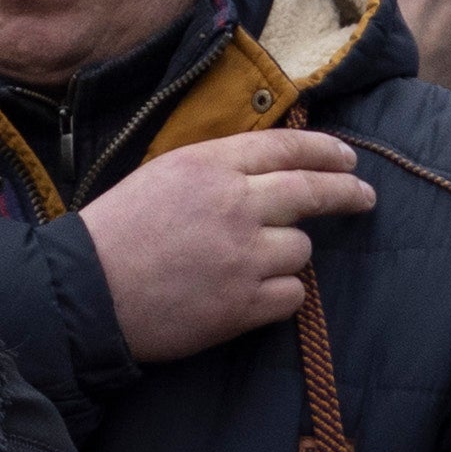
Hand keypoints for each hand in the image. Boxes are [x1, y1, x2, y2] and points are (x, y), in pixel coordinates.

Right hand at [77, 125, 366, 360]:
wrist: (87, 292)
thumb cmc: (116, 233)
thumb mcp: (162, 175)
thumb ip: (216, 170)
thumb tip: (267, 170)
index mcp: (211, 165)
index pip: (287, 148)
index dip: (326, 152)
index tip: (348, 159)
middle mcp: (236, 205)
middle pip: (313, 192)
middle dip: (347, 192)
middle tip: (364, 197)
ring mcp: (244, 256)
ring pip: (301, 250)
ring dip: (287, 255)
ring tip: (248, 266)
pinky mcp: (244, 304)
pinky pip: (292, 296)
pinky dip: (280, 295)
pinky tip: (250, 295)